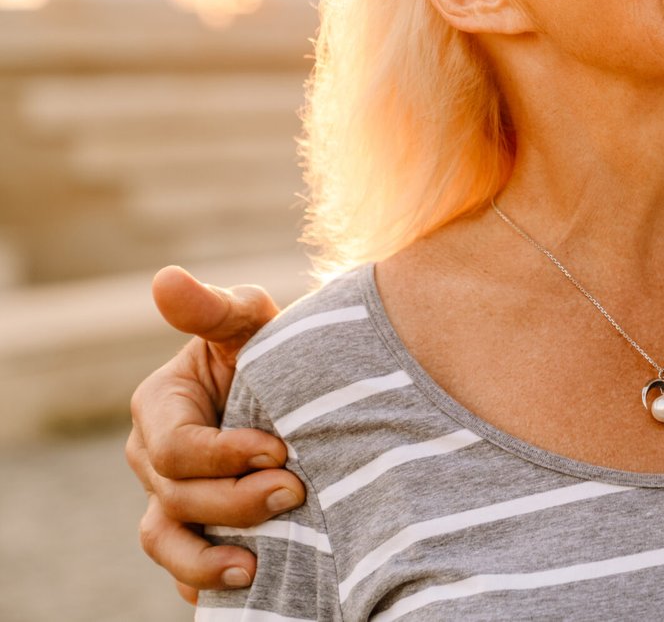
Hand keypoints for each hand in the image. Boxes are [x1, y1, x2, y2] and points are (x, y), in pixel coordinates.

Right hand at [126, 266, 302, 603]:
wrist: (307, 388)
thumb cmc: (273, 347)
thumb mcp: (249, 320)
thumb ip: (213, 307)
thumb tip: (165, 279)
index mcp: (159, 406)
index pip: (177, 447)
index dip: (224, 454)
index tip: (280, 447)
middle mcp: (155, 458)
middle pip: (179, 496)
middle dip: (236, 500)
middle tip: (297, 491)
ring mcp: (173, 498)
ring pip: (169, 540)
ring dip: (207, 559)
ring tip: (254, 565)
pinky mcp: (199, 529)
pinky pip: (187, 567)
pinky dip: (207, 580)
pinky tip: (250, 585)